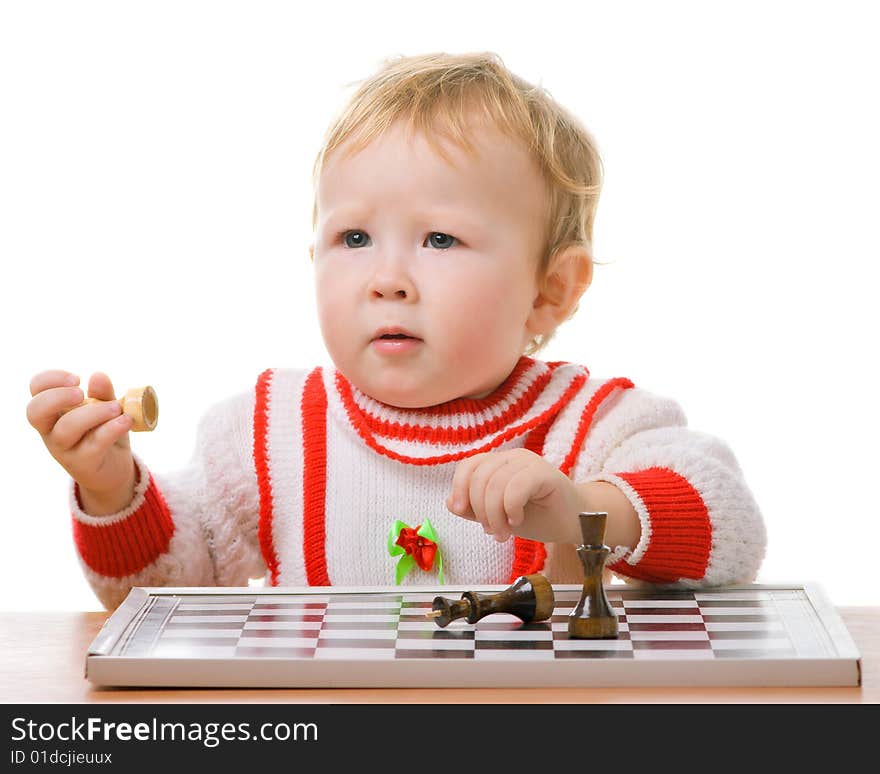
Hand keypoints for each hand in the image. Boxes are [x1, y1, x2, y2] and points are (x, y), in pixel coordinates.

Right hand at [27, 370, 135, 511]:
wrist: (114, 471)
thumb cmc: (103, 433)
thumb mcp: (105, 409)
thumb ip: (102, 394)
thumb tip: (97, 376)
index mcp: (53, 412)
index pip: (36, 390)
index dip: (50, 379)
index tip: (77, 378)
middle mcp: (51, 431)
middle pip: (36, 411)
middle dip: (58, 396)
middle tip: (82, 392)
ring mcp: (64, 449)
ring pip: (66, 429)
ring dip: (93, 413)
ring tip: (117, 407)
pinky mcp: (83, 464)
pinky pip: (93, 444)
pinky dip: (111, 429)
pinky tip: (125, 420)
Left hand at [446, 449, 580, 542]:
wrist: (574, 523)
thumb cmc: (538, 516)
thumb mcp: (497, 516)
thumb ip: (474, 509)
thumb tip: (451, 503)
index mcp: (499, 463)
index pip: (469, 466)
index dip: (459, 487)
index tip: (461, 510)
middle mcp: (513, 457)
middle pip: (480, 477)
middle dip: (480, 510)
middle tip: (492, 532)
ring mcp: (530, 462)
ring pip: (495, 484)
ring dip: (495, 515)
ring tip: (504, 532)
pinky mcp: (545, 473)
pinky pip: (516, 487)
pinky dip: (511, 508)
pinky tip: (517, 520)